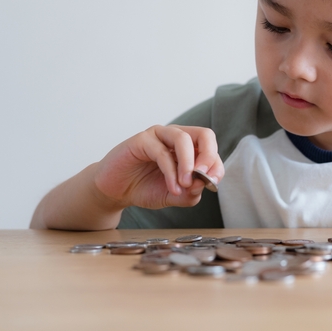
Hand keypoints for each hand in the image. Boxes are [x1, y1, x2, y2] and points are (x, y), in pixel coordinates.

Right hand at [90, 125, 223, 210]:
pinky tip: (172, 187)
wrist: (115, 191)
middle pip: (204, 135)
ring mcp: (159, 136)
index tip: (212, 183)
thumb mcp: (174, 196)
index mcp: (188, 148)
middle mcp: (176, 137)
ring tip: (185, 184)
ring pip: (183, 139)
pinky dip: (170, 171)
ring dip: (188, 164)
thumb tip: (205, 183)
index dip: (216, 165)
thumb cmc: (145, 188)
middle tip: (204, 176)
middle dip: (208, 156)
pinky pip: (161, 151)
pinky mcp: (142, 140)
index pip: (211, 148)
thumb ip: (191, 192)